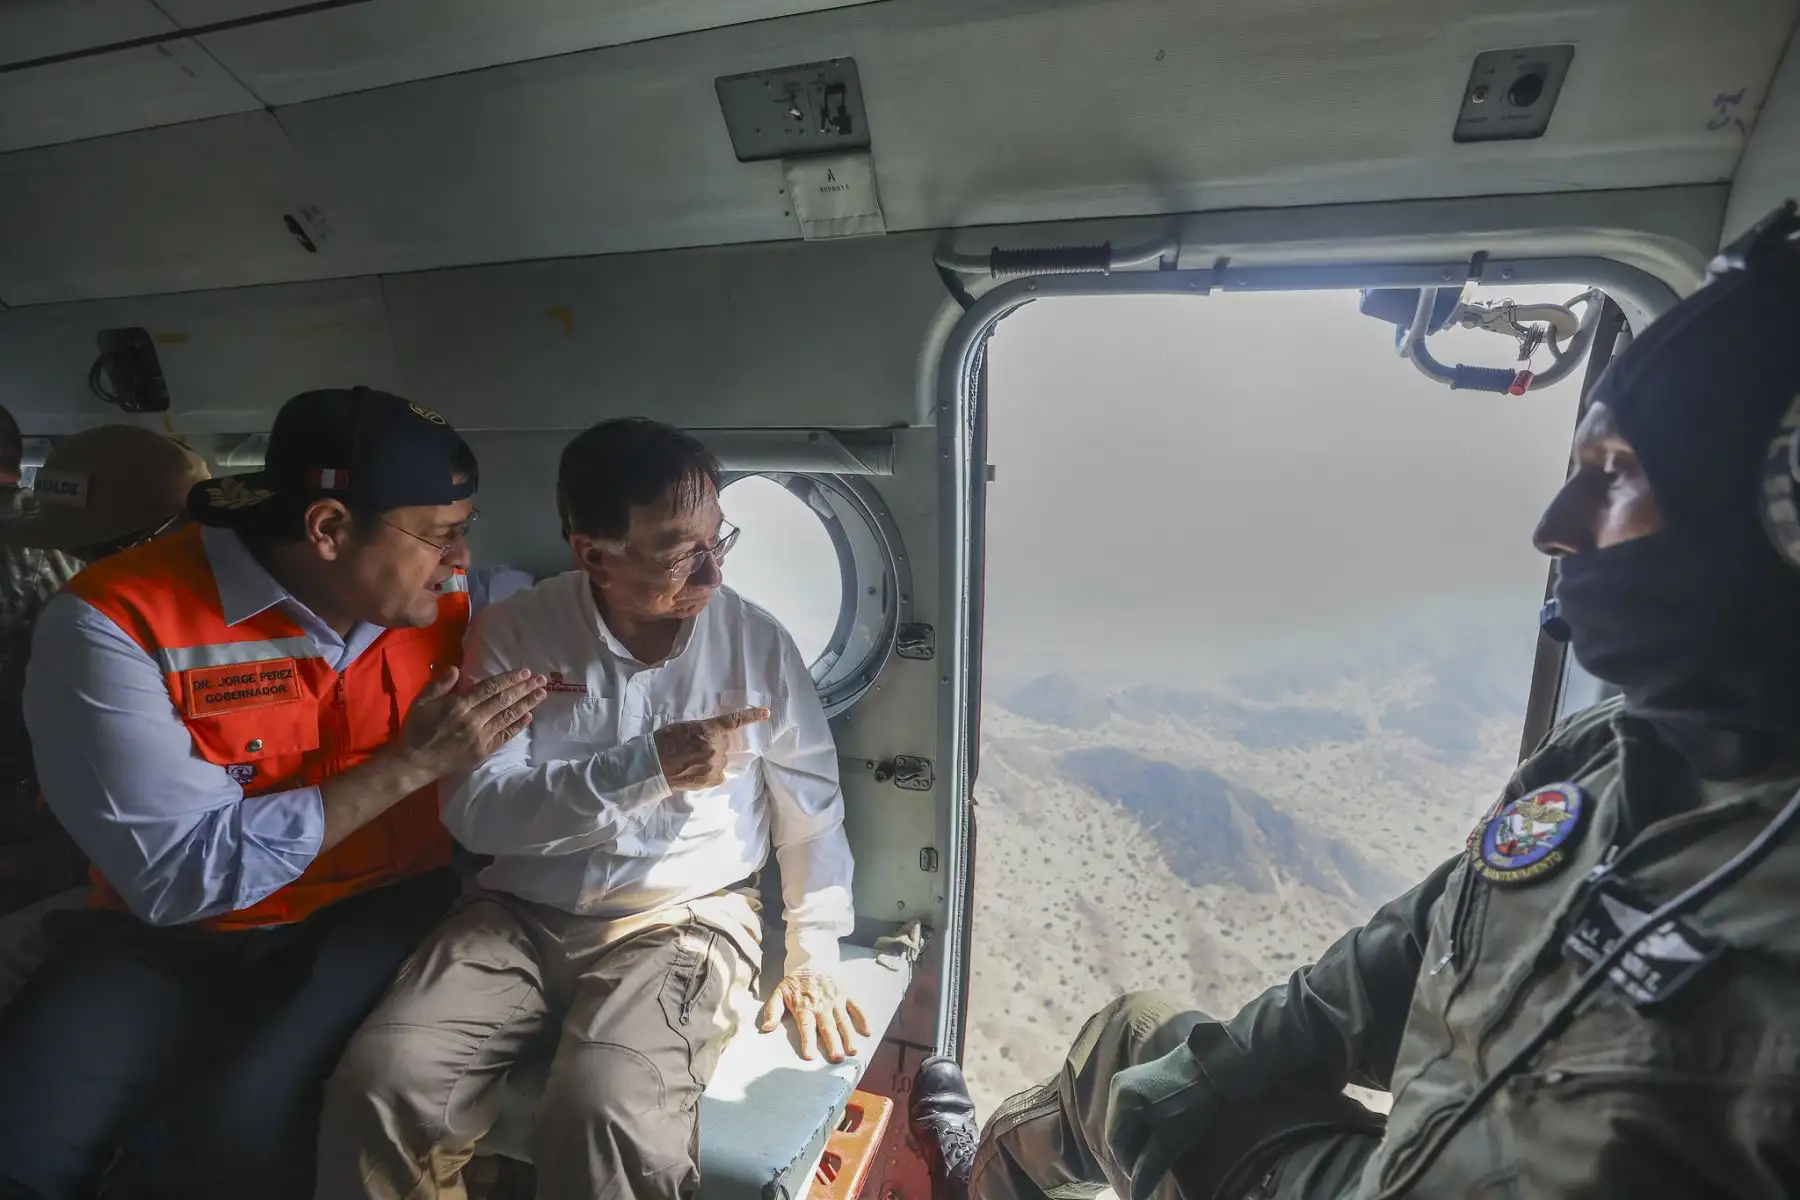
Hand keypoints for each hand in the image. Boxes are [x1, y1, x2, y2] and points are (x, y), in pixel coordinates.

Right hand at [401, 667, 545, 777]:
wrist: (414, 763)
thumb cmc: (416, 729)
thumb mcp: (422, 701)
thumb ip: (440, 684)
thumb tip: (456, 669)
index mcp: (459, 705)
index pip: (490, 688)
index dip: (509, 679)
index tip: (525, 672)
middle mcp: (474, 720)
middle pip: (504, 700)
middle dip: (525, 688)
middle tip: (542, 680)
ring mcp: (480, 737)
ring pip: (508, 717)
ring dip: (527, 704)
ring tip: (541, 694)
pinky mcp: (483, 751)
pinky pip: (505, 736)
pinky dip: (518, 726)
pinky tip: (529, 716)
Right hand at [652, 707, 770, 789]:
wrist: (653, 766)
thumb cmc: (665, 742)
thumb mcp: (685, 727)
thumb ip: (704, 730)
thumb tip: (715, 734)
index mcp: (709, 730)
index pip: (735, 721)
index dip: (752, 717)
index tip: (767, 713)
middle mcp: (716, 747)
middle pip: (725, 744)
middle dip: (715, 744)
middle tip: (695, 747)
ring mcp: (715, 765)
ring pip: (722, 759)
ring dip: (712, 759)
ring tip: (692, 761)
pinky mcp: (712, 779)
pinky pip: (719, 774)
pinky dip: (711, 773)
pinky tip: (696, 771)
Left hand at [759, 970, 869, 1062]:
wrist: (811, 957)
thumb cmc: (795, 981)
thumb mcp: (779, 992)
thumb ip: (772, 1010)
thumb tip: (766, 1028)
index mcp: (804, 1005)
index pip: (806, 1026)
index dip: (807, 1041)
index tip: (810, 1056)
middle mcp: (821, 1004)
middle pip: (827, 1026)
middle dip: (832, 1043)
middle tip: (837, 1058)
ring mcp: (836, 999)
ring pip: (843, 1020)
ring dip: (848, 1036)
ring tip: (852, 1051)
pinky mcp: (846, 993)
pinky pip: (856, 1007)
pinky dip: (863, 1019)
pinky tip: (867, 1032)